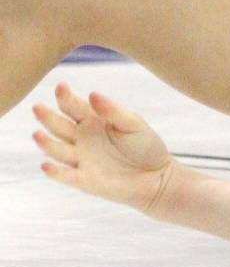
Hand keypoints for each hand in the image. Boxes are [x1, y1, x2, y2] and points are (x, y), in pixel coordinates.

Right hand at [33, 83, 176, 213]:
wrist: (156, 176)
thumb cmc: (145, 145)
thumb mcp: (133, 124)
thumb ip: (113, 111)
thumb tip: (93, 94)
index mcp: (93, 121)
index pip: (74, 107)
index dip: (66, 97)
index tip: (61, 86)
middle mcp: (82, 138)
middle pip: (59, 126)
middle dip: (47, 117)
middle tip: (37, 107)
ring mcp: (80, 159)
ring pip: (58, 150)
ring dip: (46, 143)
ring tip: (37, 134)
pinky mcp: (83, 180)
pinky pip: (66, 175)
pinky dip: (55, 172)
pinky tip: (46, 165)